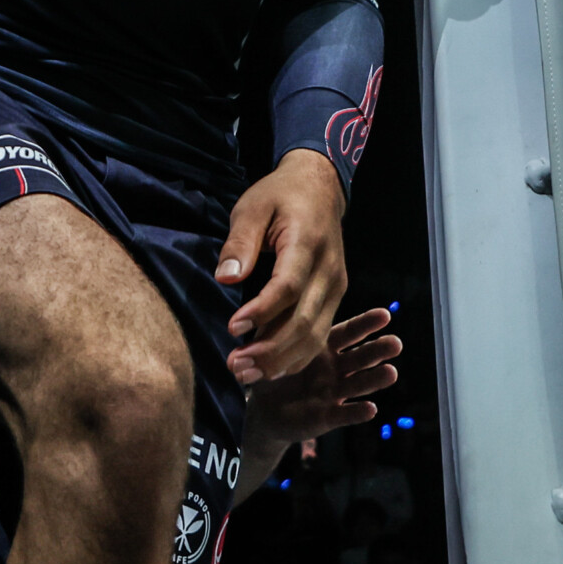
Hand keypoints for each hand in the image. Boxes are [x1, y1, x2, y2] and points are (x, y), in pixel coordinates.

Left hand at [216, 148, 347, 384]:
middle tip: (235, 366)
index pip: (288, 287)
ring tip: (247, 375)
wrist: (320, 188)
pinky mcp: (335, 298)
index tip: (233, 328)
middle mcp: (329, 270)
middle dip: (270, 350)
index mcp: (308, 243)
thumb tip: (225, 277)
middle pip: (305, 321)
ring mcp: (336, 287)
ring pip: (315, 335)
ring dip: (282, 361)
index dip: (262, 312)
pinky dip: (296, 357)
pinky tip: (270, 369)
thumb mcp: (252, 207)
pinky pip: (320, 335)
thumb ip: (240, 242)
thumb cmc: (280, 197)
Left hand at [241, 306, 401, 484]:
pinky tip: (371, 408)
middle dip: (379, 350)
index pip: (348, 332)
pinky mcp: (328, 417)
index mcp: (324, 346)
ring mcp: (334, 392)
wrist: (266, 412)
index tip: (385, 314)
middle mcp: (335, 368)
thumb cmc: (273, 372)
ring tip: (391, 373)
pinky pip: (344, 414)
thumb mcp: (274, 349)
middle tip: (396, 343)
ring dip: (375, 379)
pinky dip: (357, 412)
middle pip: (361, 357)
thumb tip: (266, 307)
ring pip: (358, 384)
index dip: (366, 324)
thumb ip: (278, 332)